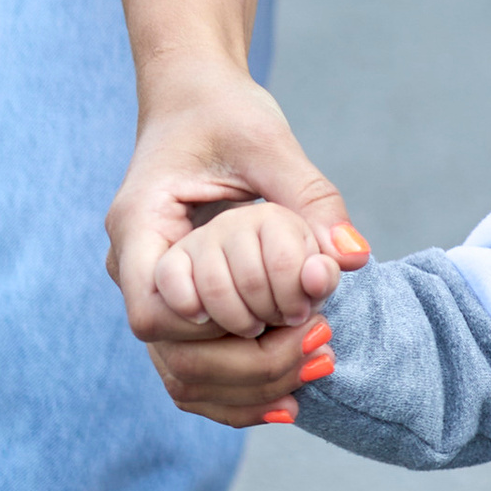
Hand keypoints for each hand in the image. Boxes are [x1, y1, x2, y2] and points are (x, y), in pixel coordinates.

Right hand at [108, 71, 368, 431]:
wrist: (197, 101)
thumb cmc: (226, 113)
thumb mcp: (270, 144)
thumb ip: (310, 199)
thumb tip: (353, 258)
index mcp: (139, 224)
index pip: (151, 310)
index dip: (209, 330)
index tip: (271, 315)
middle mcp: (137, 266)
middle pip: (170, 354)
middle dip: (246, 363)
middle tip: (319, 342)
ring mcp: (154, 289)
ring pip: (181, 373)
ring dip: (248, 384)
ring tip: (317, 365)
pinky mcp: (180, 302)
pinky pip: (196, 364)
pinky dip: (241, 384)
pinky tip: (293, 389)